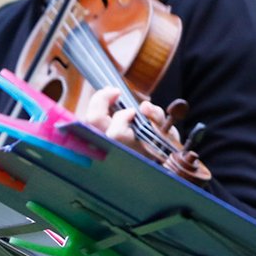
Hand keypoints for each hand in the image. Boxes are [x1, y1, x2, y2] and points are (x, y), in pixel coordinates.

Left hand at [81, 87, 206, 179]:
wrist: (157, 164)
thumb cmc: (163, 149)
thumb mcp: (167, 133)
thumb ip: (156, 117)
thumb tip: (145, 106)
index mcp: (130, 149)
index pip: (116, 133)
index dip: (123, 117)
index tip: (134, 110)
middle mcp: (112, 148)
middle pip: (94, 121)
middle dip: (101, 101)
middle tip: (114, 91)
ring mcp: (102, 145)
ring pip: (88, 122)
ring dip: (97, 105)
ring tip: (111, 95)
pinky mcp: (97, 141)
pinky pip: (90, 124)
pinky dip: (97, 111)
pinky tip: (107, 104)